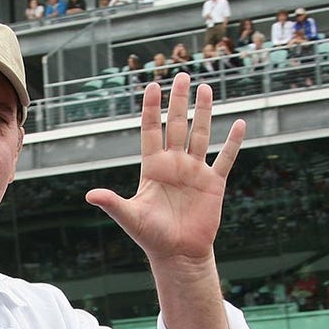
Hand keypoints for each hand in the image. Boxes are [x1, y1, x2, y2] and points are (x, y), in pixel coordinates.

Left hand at [85, 72, 243, 263]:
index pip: (151, 131)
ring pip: (200, 134)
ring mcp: (194, 171)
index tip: (152, 86)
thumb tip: (90, 195)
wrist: (178, 253)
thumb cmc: (151, 236)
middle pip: (176, 125)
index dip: (151, 109)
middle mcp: (174, 164)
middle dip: (178, 101)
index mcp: (153, 167)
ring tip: (205, 88)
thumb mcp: (130, 217)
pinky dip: (232, 142)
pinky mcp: (213, 183)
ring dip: (203, 112)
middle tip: (181, 75)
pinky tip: (238, 123)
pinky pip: (224, 158)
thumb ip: (112, 203)